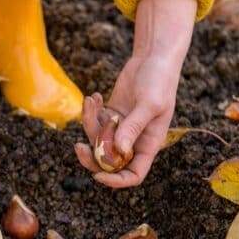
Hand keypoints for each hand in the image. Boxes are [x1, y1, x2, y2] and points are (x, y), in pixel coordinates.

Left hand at [75, 0, 197, 187]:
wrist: (153, 58)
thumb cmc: (159, 80)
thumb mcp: (149, 104)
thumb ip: (133, 127)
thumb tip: (118, 149)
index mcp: (148, 145)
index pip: (133, 174)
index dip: (116, 180)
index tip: (98, 176)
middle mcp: (133, 141)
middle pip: (109, 163)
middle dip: (91, 157)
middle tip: (78, 146)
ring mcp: (120, 128)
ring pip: (97, 140)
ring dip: (88, 124)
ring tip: (91, 101)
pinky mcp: (110, 115)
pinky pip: (94, 122)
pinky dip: (90, 112)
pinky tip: (94, 97)